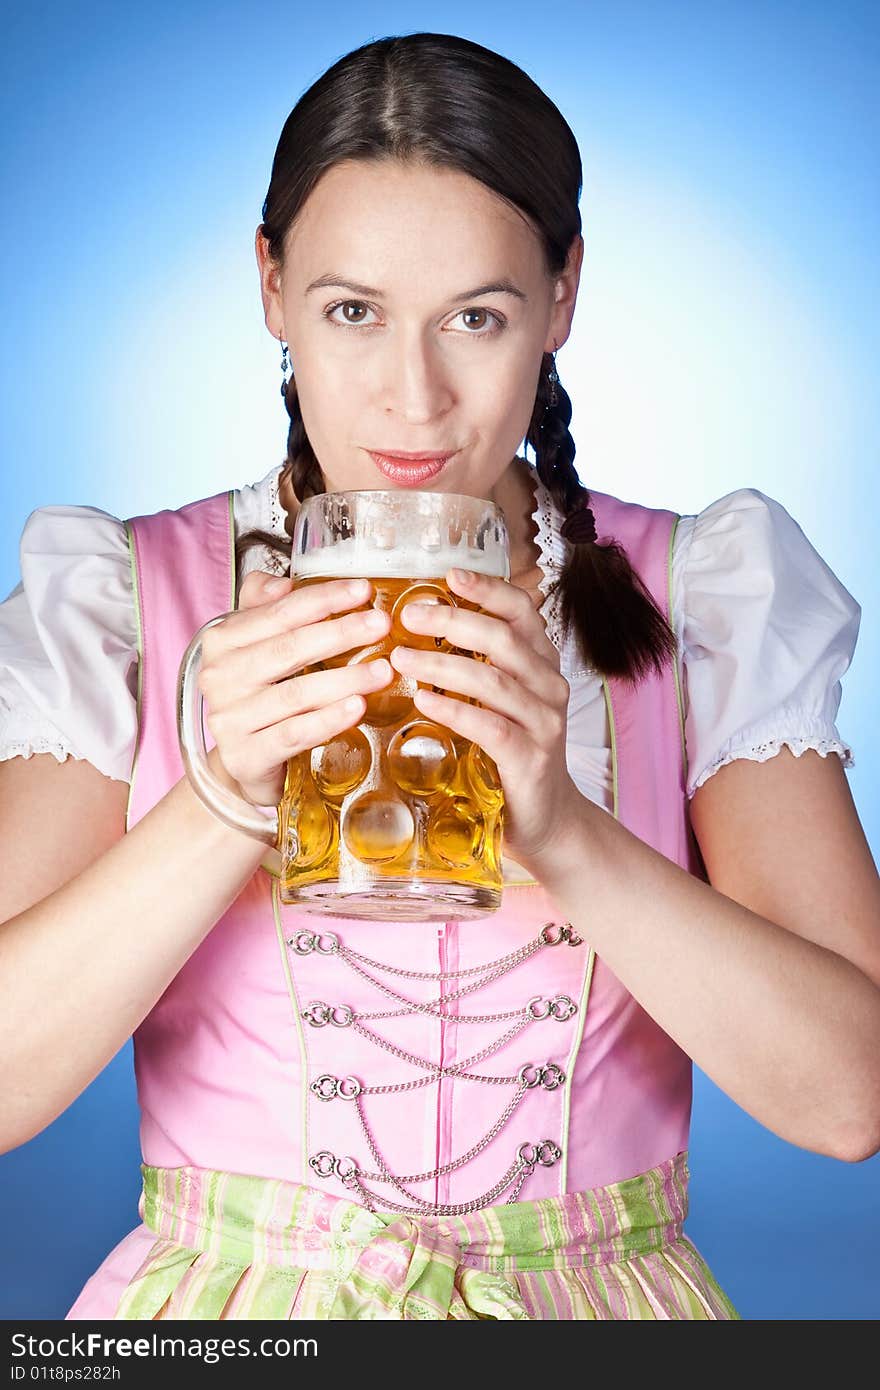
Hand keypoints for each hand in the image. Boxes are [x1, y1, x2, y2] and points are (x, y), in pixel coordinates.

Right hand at [197, 571, 391, 806]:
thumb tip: (283, 583)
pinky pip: (294, 734)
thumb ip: (264, 606)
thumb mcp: (254, 644)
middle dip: (341, 633)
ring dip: (345, 679)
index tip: (363, 591)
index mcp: (221, 642)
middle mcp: (219, 678)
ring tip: (383, 669)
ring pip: (296, 693)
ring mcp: (229, 720)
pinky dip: (328, 719)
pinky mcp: (246, 757)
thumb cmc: (256, 694)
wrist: (242, 760)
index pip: (278, 612)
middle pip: (289, 648)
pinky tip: (357, 707)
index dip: (323, 599)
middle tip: (381, 625)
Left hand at [389, 567, 585, 875]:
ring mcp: (545, 724)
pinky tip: (424, 701)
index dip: (488, 590)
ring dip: (443, 663)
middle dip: (453, 620)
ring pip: (494, 680)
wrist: (545, 822)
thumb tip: (419, 628)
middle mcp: (550, 687)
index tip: (449, 574)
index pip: (522, 612)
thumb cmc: (511, 755)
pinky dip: (455, 710)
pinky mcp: (531, 760)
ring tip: (400, 656)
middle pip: (504, 638)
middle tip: (408, 614)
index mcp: (540, 665)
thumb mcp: (497, 703)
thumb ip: (474, 667)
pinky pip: (491, 726)